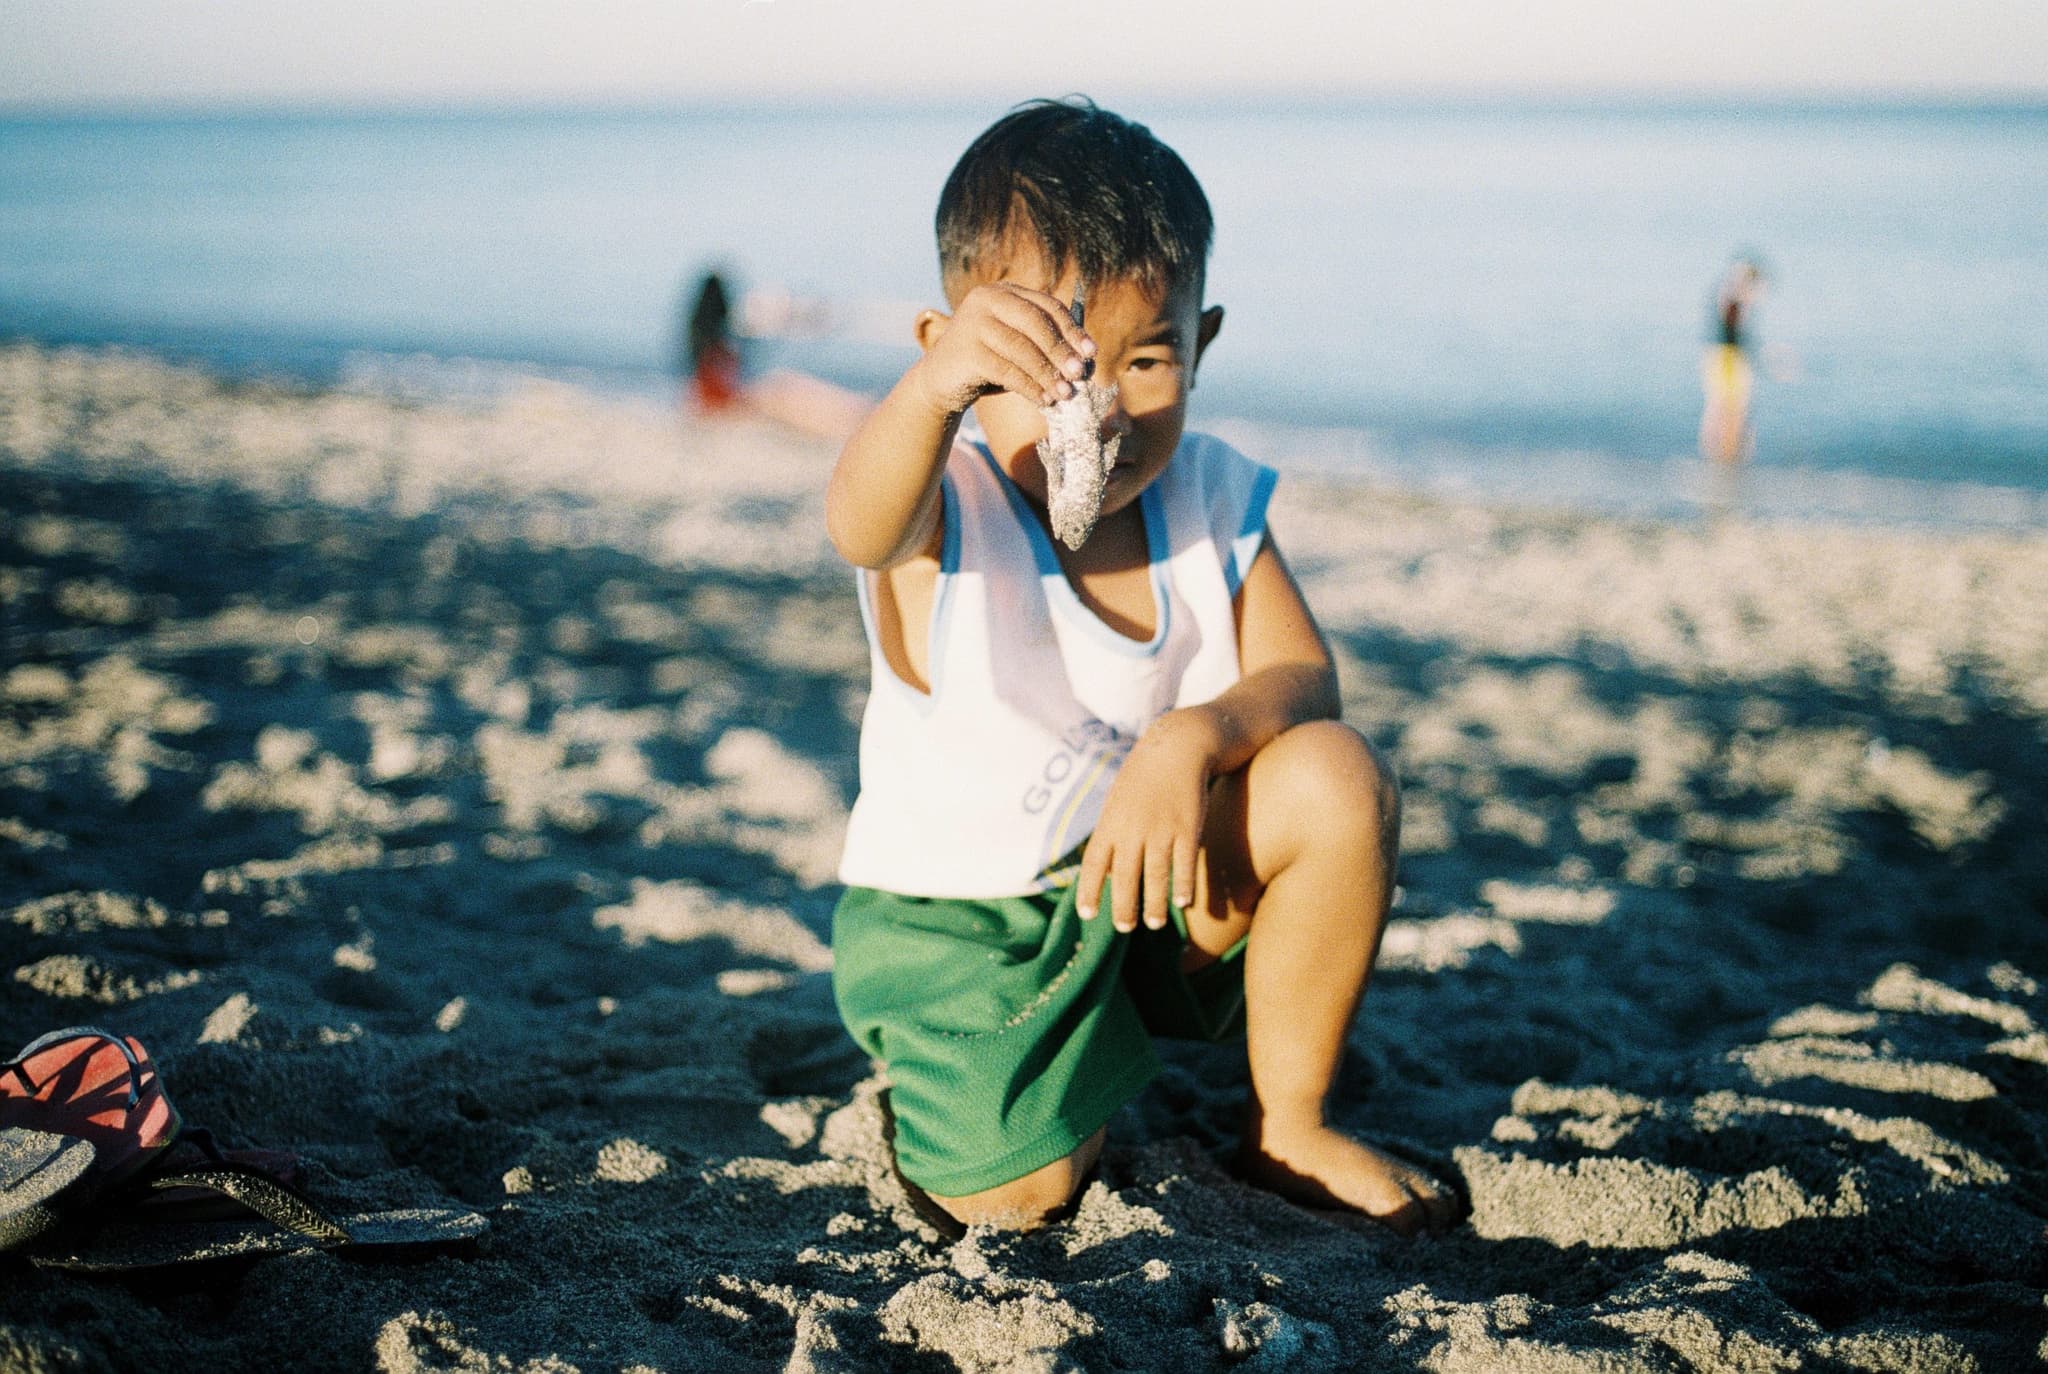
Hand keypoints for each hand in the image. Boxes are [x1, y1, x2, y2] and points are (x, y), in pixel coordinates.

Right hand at [911, 283, 1095, 415]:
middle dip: (1060, 350)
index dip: (1072, 329)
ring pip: (1021, 348)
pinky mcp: (964, 350)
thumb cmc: (988, 363)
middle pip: (1035, 322)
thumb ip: (1045, 344)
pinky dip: (1029, 386)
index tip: (1091, 353)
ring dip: (1047, 373)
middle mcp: (986, 299)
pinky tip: (1044, 400)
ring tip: (1065, 394)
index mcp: (1004, 292)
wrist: (941, 382)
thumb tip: (1087, 360)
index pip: (1046, 305)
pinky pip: (1005, 370)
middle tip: (1080, 375)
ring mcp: (972, 322)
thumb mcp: (1018, 346)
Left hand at [1077, 709, 1222, 933]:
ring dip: (1155, 903)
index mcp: (1111, 822)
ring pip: (1156, 875)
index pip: (1094, 863)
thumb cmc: (1144, 778)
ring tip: (1154, 924)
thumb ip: (1112, 837)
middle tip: (1124, 929)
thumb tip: (1108, 875)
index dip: (1089, 890)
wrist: (1178, 746)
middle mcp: (1133, 828)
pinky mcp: (1188, 827)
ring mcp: (1162, 829)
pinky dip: (1184, 884)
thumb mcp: (1119, 802)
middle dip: (1123, 906)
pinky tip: (1183, 902)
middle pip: (1125, 876)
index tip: (1087, 914)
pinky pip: (1185, 863)